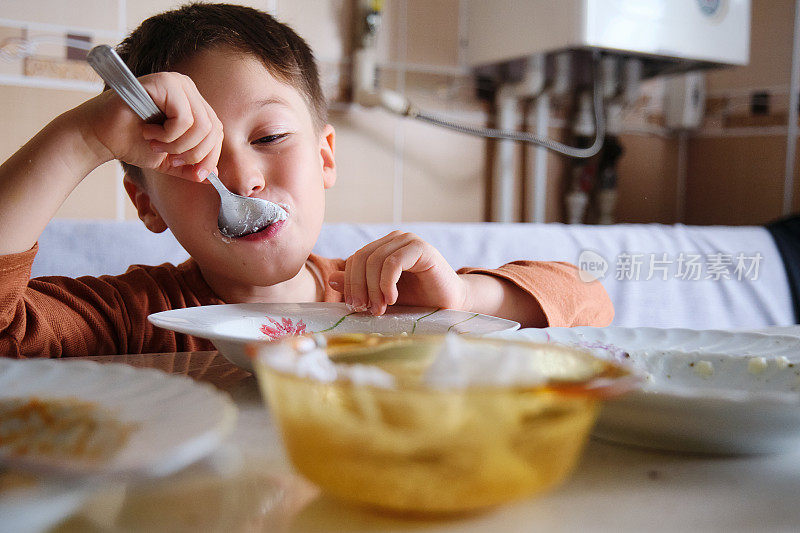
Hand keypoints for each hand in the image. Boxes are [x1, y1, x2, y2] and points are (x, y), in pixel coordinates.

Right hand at [79, 72, 222, 181]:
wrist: (101, 136)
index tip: (193, 173)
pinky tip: (149, 132)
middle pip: (213, 130)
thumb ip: (192, 167)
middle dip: (193, 154)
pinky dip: (168, 135)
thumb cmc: (133, 143)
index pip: (217, 133)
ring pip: (201, 126)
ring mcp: (178, 83)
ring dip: (178, 145)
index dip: (209, 157)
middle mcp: (189, 89)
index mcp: (194, 104)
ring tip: (155, 144)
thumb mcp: (170, 160)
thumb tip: (215, 175)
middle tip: (169, 158)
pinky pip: (184, 118)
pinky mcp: (165, 83)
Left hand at [328, 231, 468, 315]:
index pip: (355, 259)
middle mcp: (394, 240)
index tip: (355, 307)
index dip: (350, 283)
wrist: (449, 305)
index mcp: (383, 248)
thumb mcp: (381, 295)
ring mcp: (408, 241)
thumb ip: (359, 286)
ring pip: (375, 260)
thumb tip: (332, 279)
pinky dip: (387, 283)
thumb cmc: (418, 301)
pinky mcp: (421, 248)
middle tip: (365, 309)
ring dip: (373, 288)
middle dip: (359, 287)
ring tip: (380, 308)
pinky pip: (393, 262)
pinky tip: (392, 299)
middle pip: (361, 258)